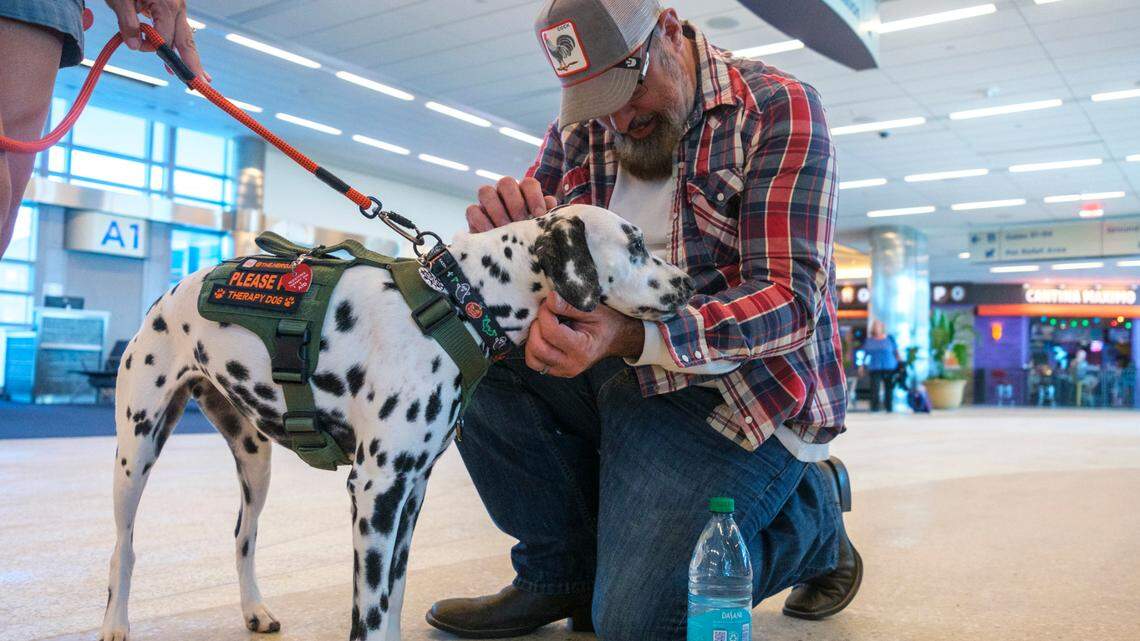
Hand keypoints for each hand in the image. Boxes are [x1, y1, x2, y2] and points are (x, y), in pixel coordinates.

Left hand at [105, 0, 208, 80]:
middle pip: (187, 41)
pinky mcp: (174, 6)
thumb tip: (135, 46)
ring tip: (200, 76)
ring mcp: (178, 6)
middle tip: (202, 83)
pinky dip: (181, 43)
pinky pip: (180, 28)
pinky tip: (187, 56)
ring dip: (189, 56)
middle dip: (193, 64)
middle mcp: (178, 7)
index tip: (136, 45)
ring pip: (186, 36)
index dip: (152, 47)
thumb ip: (128, 23)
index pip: (164, 38)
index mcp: (167, 5)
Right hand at [466, 176, 556, 231]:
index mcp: (524, 193)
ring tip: (505, 228)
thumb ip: (546, 217)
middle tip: (520, 221)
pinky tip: (491, 233)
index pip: (528, 183)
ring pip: (485, 191)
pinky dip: (481, 220)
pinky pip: (472, 210)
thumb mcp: (540, 228)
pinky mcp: (473, 215)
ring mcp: (487, 203)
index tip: (539, 215)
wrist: (509, 255)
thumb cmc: (529, 238)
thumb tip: (550, 204)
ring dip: (496, 209)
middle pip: (506, 182)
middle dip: (515, 202)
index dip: (534, 196)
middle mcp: (504, 193)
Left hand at [525, 293, 643, 377]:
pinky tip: (544, 336)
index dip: (545, 313)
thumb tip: (550, 298)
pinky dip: (534, 348)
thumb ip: (569, 305)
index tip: (550, 302)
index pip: (551, 331)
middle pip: (537, 347)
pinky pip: (535, 362)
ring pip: (532, 358)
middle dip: (537, 325)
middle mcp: (571, 364)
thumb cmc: (607, 322)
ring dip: (533, 338)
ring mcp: (563, 371)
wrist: (616, 339)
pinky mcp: (556, 371)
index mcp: (582, 349)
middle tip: (546, 313)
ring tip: (545, 325)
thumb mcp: (592, 310)